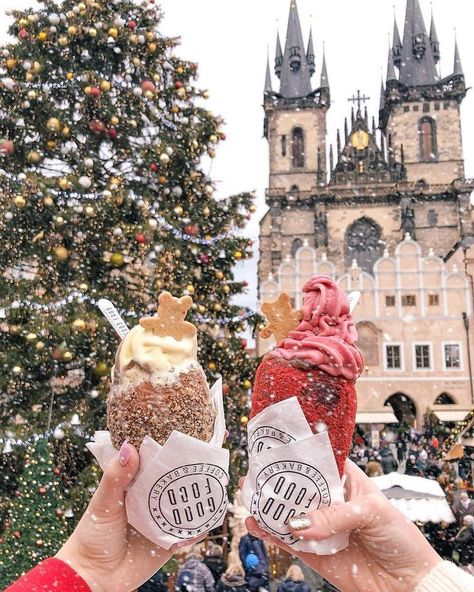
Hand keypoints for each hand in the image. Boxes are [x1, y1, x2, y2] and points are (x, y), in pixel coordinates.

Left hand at [56, 442, 201, 591]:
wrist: (94, 578)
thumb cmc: (92, 536)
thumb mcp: (103, 502)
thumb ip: (116, 476)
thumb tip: (129, 446)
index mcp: (135, 485)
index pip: (154, 462)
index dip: (168, 450)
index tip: (184, 435)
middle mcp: (151, 500)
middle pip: (175, 481)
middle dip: (190, 472)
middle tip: (205, 459)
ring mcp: (161, 520)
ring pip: (186, 505)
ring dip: (199, 497)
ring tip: (213, 484)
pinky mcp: (169, 542)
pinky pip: (190, 532)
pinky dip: (200, 525)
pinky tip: (207, 515)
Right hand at [245, 460, 441, 591]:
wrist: (409, 585)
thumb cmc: (400, 539)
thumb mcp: (373, 513)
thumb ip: (336, 515)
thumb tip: (300, 523)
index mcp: (346, 481)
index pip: (318, 461)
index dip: (298, 453)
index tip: (275, 446)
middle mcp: (329, 502)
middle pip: (297, 486)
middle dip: (276, 479)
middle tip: (254, 472)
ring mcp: (320, 527)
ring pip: (288, 513)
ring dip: (268, 505)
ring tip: (248, 495)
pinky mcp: (313, 553)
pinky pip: (287, 541)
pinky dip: (269, 533)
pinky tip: (255, 523)